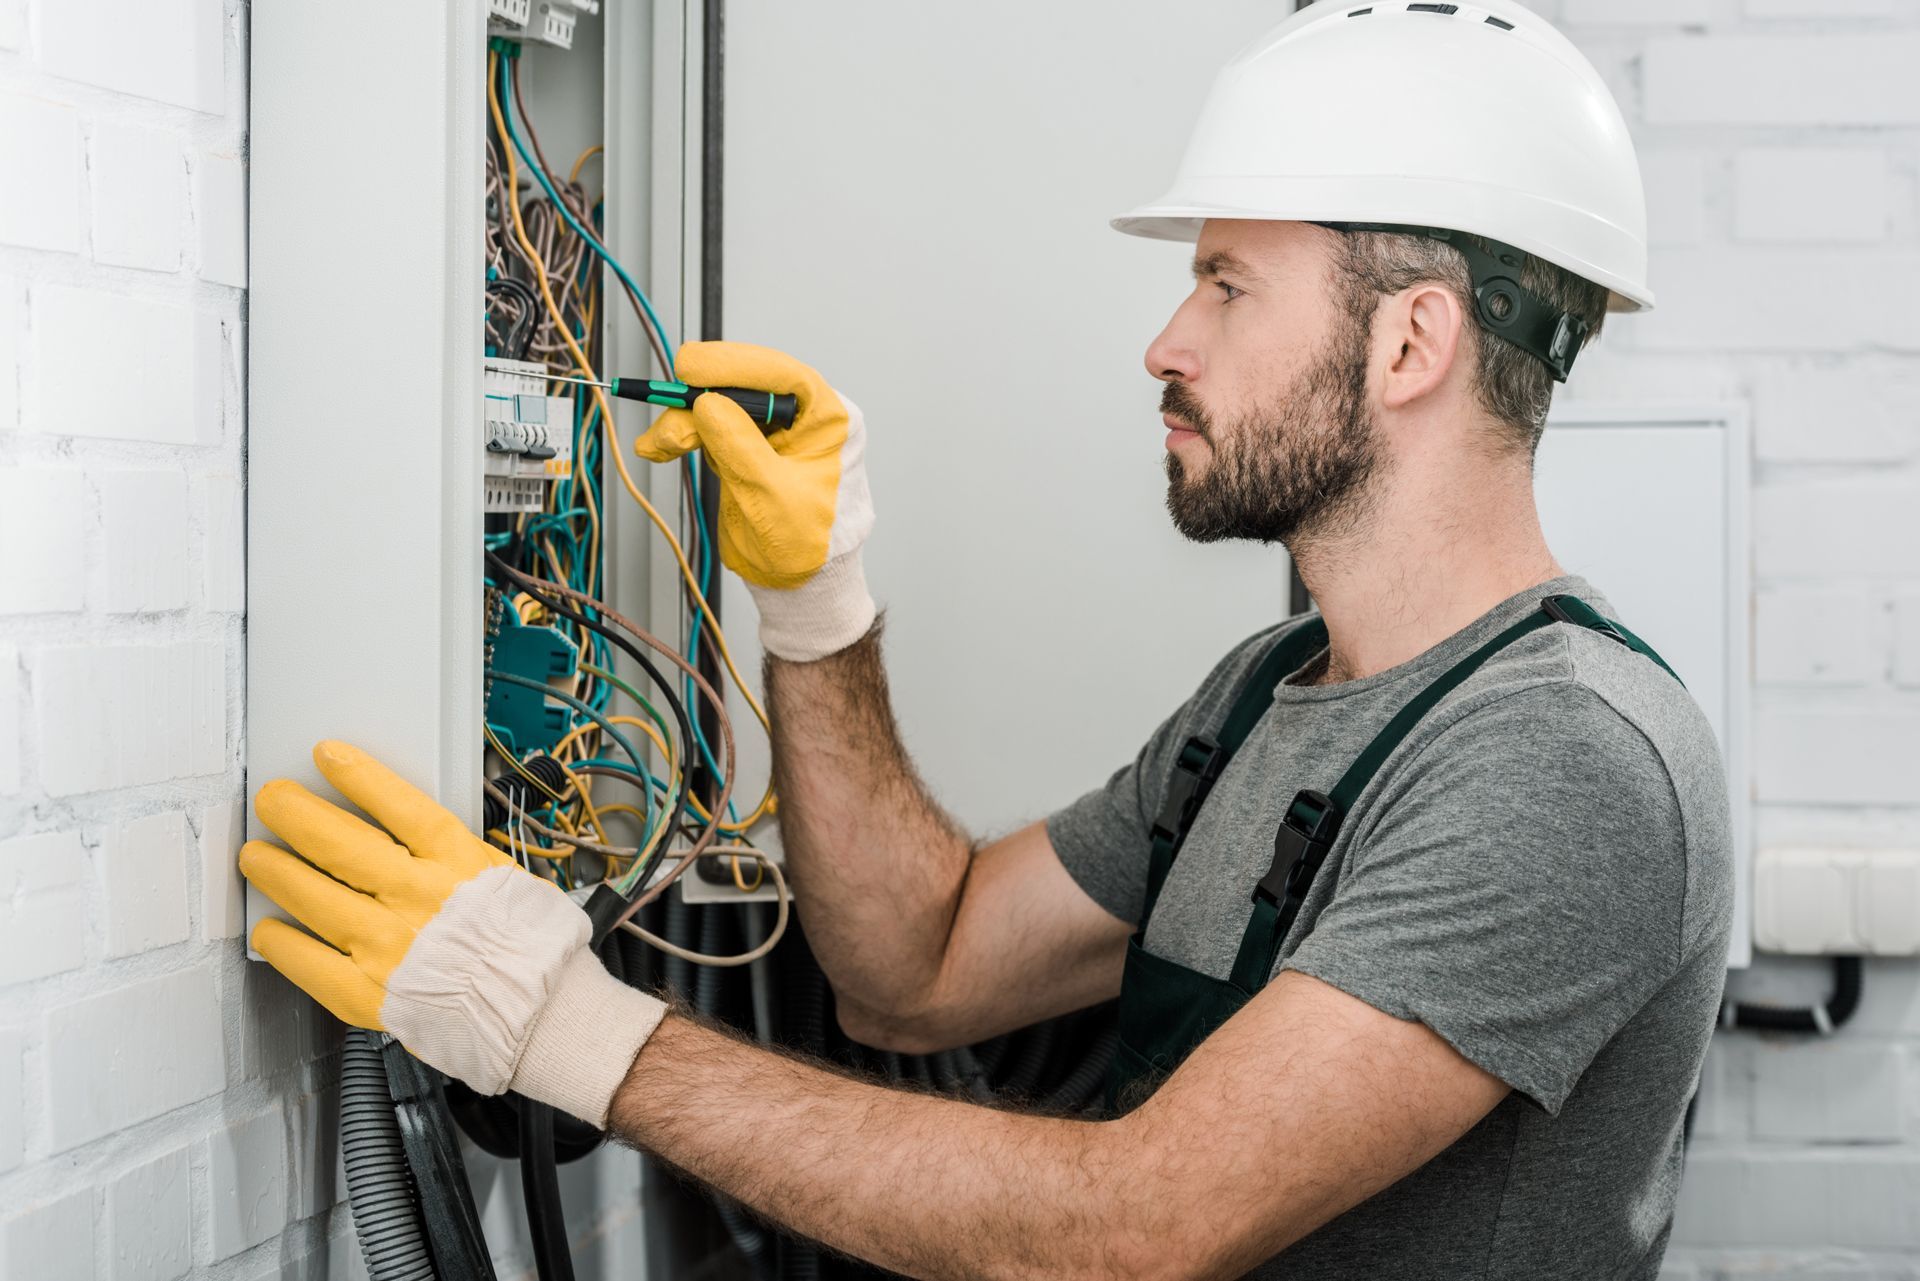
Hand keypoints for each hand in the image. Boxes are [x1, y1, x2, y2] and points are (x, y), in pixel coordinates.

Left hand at [239, 741, 664, 1125]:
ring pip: (314, 897)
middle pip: (341, 844)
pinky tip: (269, 928)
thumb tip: (406, 835)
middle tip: (273, 799)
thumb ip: (451, 857)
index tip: (327, 755)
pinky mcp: (368, 993)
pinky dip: (283, 942)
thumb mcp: (502, 877)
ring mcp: (388, 946)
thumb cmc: (529, 949)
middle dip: (296, 814)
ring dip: (277, 870)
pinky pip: (310, 962)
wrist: (539, 1015)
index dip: (358, 776)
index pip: (399, 807)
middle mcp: (418, 899)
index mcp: (457, 864)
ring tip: (256, 855)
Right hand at [635, 340, 875, 660]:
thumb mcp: (773, 498)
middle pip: (743, 385)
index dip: (734, 365)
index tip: (691, 367)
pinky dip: (683, 434)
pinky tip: (660, 446)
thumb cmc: (811, 547)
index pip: (782, 374)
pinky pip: (709, 428)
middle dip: (699, 400)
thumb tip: (708, 404)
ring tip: (660, 445)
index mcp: (829, 418)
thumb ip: (740, 448)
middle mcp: (802, 416)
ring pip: (718, 404)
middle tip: (670, 416)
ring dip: (683, 421)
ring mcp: (771, 430)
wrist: (801, 586)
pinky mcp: (745, 446)